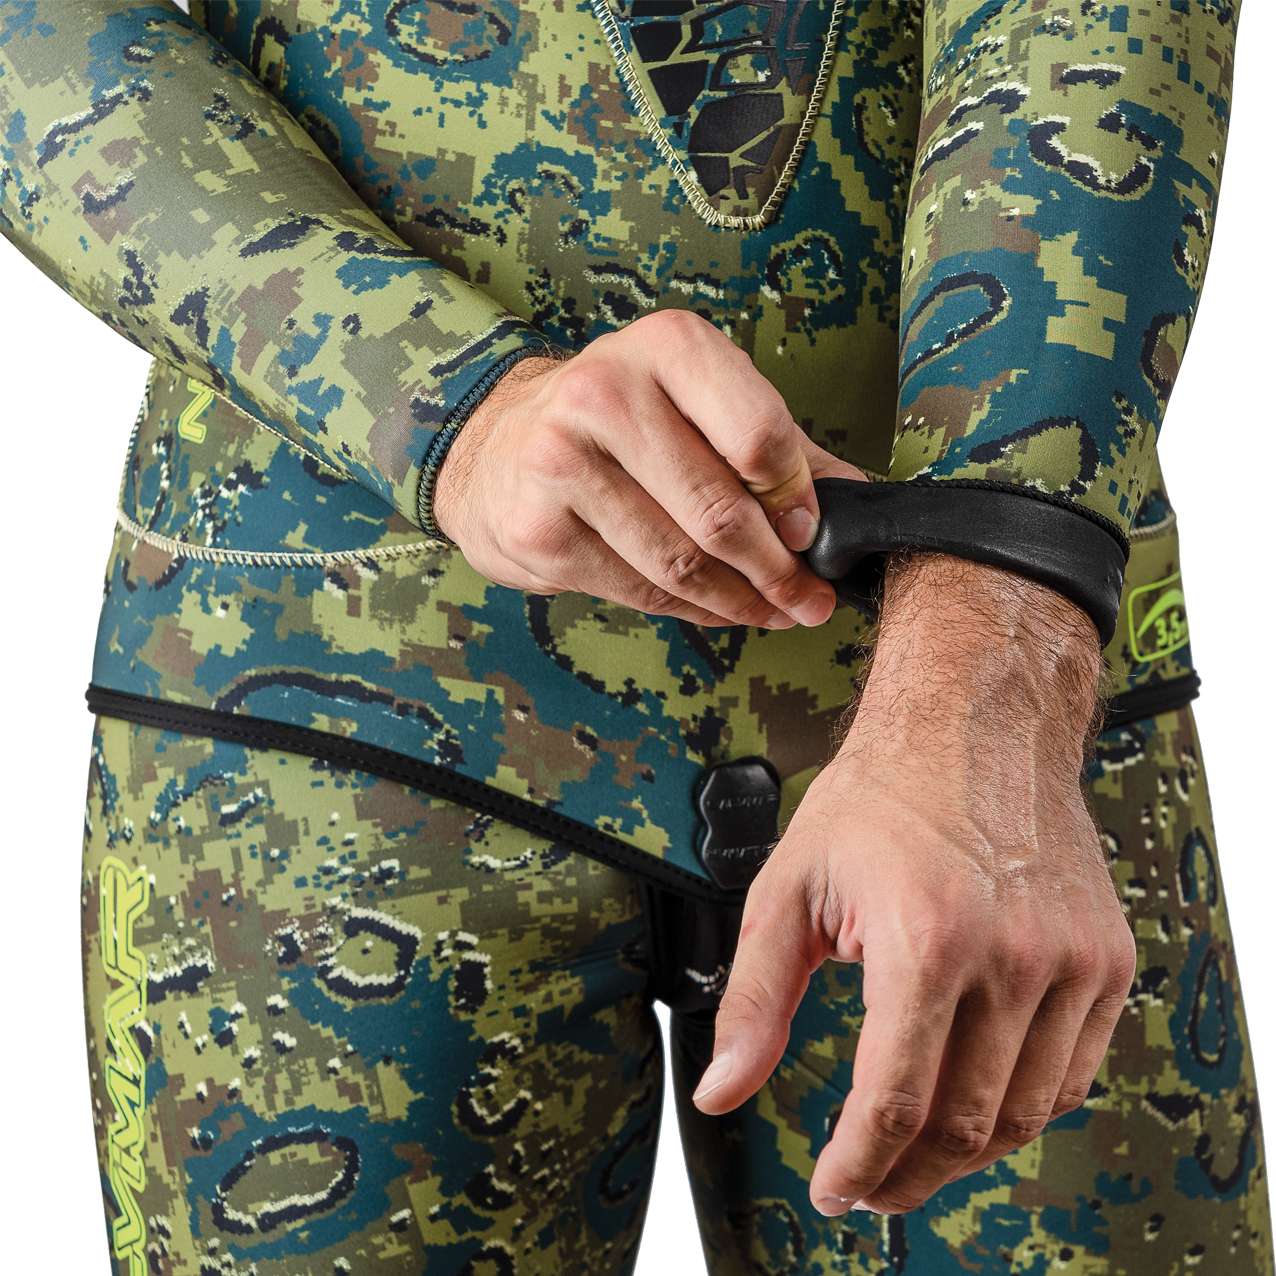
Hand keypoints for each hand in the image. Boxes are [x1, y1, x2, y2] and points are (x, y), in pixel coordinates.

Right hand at [433, 310, 865, 627]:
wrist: (500, 450)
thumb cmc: (618, 425)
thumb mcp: (697, 403)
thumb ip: (778, 447)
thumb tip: (856, 503)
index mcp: (667, 346)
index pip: (756, 432)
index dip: (795, 497)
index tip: (810, 534)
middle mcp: (606, 393)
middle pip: (719, 511)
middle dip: (776, 571)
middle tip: (806, 599)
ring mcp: (562, 463)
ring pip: (679, 562)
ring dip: (738, 602)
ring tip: (770, 612)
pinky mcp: (538, 530)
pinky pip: (639, 590)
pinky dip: (689, 609)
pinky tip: (712, 608)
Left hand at [693, 553, 1136, 1213]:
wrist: (977, 721)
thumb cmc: (880, 794)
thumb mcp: (790, 886)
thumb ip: (754, 998)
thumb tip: (722, 1091)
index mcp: (924, 937)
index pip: (894, 1102)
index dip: (857, 1167)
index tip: (833, 1189)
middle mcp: (1011, 955)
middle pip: (964, 1124)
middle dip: (906, 1174)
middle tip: (867, 1183)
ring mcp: (1070, 959)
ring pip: (1027, 1113)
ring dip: (966, 1154)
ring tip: (916, 1152)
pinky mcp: (1107, 958)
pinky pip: (1076, 1074)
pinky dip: (1026, 1109)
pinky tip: (980, 1103)